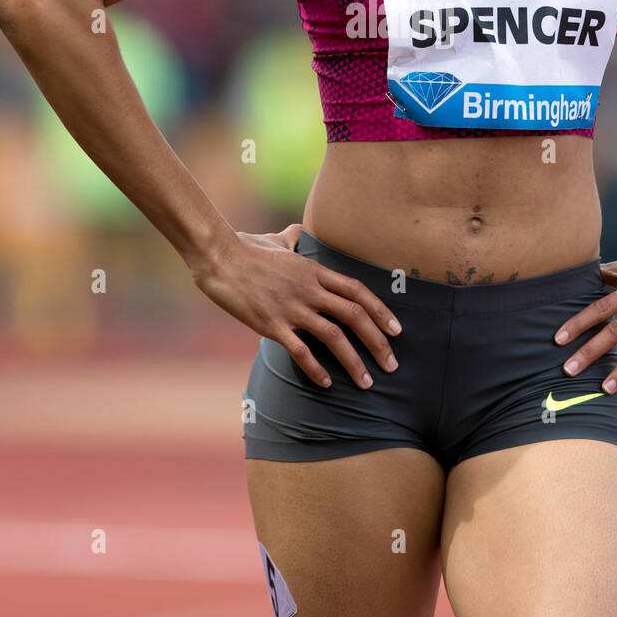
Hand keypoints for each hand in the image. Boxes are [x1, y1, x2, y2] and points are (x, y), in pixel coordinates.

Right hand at [192, 222, 400, 389]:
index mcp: (315, 270)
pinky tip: (326, 383)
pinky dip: (316, 369)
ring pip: (334, 336)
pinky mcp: (271, 324)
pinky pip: (300, 350)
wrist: (219, 257)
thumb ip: (293, 238)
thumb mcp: (277, 240)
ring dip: (354, 361)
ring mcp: (291, 307)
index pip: (358, 291)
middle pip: (355, 315)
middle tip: (392, 365)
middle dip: (378, 342)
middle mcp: (309, 289)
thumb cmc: (246, 248)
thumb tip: (298, 232)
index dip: (381, 311)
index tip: (397, 330)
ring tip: (367, 381)